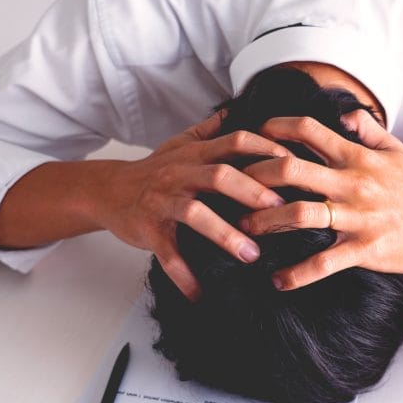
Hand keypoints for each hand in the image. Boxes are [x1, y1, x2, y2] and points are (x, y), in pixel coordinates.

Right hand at [95, 113, 289, 299]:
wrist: (108, 191)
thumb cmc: (154, 170)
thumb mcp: (181, 144)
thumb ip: (212, 131)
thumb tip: (239, 109)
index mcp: (195, 155)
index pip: (235, 142)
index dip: (266, 149)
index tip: (295, 165)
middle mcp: (180, 174)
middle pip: (219, 176)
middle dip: (252, 192)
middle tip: (281, 211)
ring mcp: (163, 203)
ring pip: (195, 214)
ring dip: (226, 235)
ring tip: (252, 255)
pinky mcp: (148, 231)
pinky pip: (169, 255)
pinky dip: (185, 276)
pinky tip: (203, 293)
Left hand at [238, 110, 402, 289]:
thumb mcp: (398, 152)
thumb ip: (369, 130)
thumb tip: (345, 114)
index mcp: (358, 157)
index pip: (309, 130)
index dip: (275, 128)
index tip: (251, 137)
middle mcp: (354, 183)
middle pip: (292, 169)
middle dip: (254, 176)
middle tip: (230, 187)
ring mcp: (359, 217)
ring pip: (301, 214)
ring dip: (266, 223)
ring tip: (242, 232)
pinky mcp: (367, 250)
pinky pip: (326, 263)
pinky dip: (298, 275)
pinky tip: (277, 282)